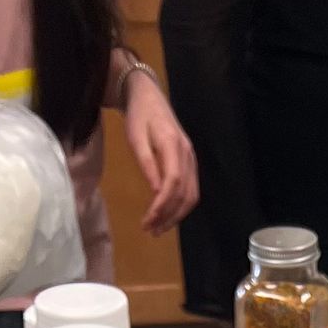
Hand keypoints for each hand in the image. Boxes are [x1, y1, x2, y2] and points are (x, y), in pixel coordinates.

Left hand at [123, 70, 197, 232]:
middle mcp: (188, 154)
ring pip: (191, 195)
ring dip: (176, 216)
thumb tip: (155, 191)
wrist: (148, 96)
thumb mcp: (135, 137)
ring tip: (158, 228)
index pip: (174, 182)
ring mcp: (191, 159)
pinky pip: (191, 190)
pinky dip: (180, 207)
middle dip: (169, 216)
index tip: (148, 220)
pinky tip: (167, 214)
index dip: (163, 205)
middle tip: (150, 230)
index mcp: (174, 145)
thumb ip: (146, 163)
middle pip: (186, 193)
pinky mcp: (189, 163)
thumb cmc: (139, 116)